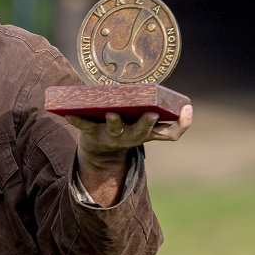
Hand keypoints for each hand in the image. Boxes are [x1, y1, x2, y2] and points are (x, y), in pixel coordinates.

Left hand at [64, 105, 192, 205]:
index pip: (171, 133)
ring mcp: (111, 136)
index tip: (187, 109)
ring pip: (114, 131)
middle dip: (145, 124)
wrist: (99, 148)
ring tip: (112, 114)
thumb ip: (167, 117)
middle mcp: (131, 137)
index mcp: (148, 133)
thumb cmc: (129, 129)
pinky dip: (76, 120)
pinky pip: (84, 126)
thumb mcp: (149, 126)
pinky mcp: (91, 132)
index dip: (182, 124)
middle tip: (150, 115)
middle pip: (140, 133)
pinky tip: (67, 114)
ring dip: (114, 123)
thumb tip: (186, 106)